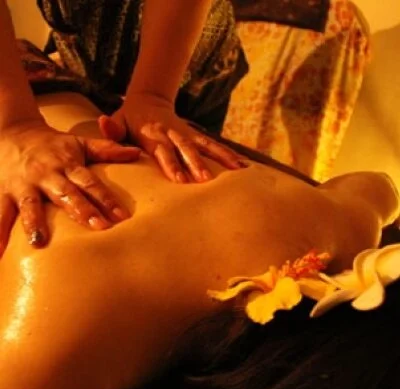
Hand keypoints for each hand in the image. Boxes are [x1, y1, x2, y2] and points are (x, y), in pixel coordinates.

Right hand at [0, 119, 140, 255]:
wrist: (11, 132)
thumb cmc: (53, 144)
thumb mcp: (79, 142)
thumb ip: (107, 149)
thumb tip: (137, 153)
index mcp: (68, 164)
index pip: (90, 183)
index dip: (106, 199)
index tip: (122, 217)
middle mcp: (47, 174)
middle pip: (66, 194)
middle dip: (82, 211)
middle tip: (99, 228)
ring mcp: (23, 184)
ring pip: (29, 204)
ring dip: (34, 222)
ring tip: (39, 243)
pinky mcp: (2, 192)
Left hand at [98, 93, 243, 182]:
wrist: (148, 100)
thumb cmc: (130, 118)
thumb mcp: (118, 121)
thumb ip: (113, 128)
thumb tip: (103, 123)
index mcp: (153, 133)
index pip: (163, 150)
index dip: (172, 164)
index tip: (180, 180)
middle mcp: (173, 132)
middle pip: (187, 148)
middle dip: (197, 164)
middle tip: (206, 180)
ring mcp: (187, 133)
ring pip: (206, 145)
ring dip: (221, 157)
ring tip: (237, 170)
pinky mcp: (196, 135)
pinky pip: (213, 144)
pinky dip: (228, 154)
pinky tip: (242, 165)